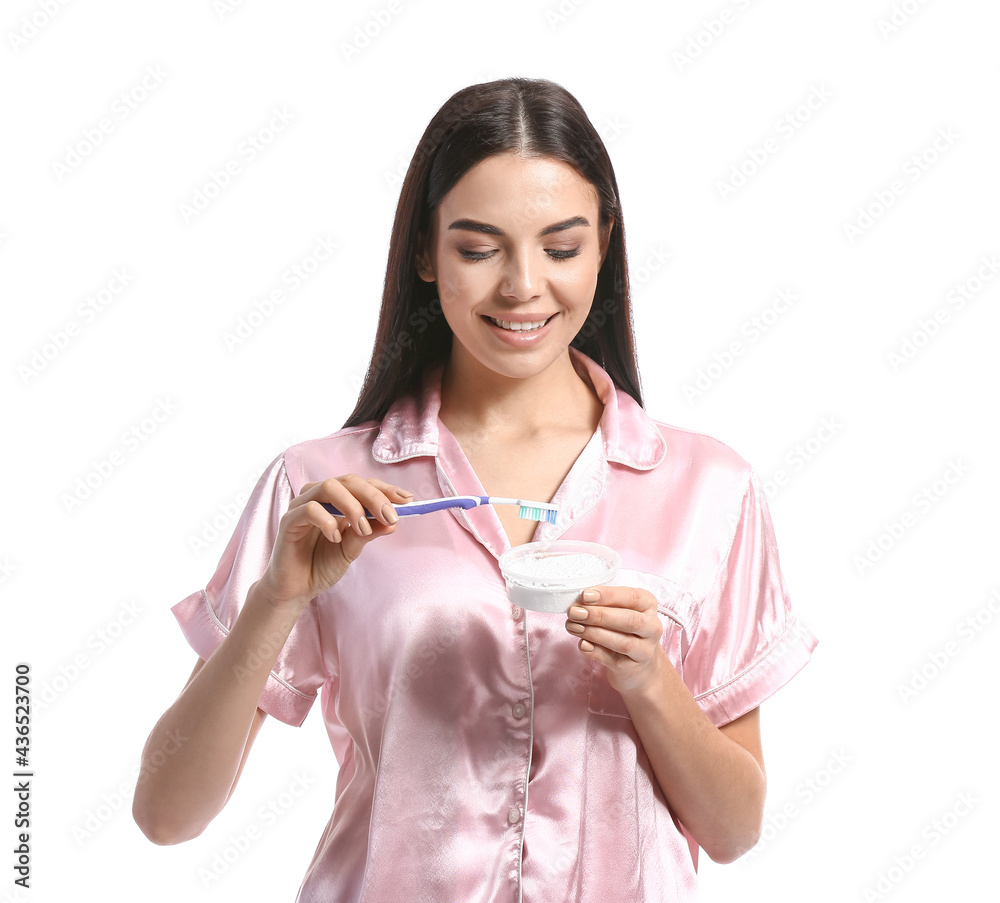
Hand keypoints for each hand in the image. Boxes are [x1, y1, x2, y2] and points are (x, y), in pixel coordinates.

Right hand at [255, 475, 412, 610]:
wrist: (295, 589)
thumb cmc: (321, 564)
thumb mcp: (352, 548)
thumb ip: (369, 532)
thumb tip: (394, 521)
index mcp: (335, 499)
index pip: (362, 484)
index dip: (385, 489)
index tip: (407, 500)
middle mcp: (317, 496)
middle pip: (348, 480)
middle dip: (374, 497)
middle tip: (389, 517)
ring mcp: (301, 506)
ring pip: (329, 487)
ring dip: (352, 506)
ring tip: (362, 529)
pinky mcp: (288, 521)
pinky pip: (309, 510)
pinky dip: (328, 522)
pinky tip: (336, 538)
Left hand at [564, 586, 664, 694]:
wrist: (639, 665)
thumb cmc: (624, 629)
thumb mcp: (620, 610)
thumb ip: (603, 605)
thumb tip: (578, 603)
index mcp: (648, 605)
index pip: (632, 597)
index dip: (608, 595)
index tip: (585, 595)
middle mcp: (652, 627)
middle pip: (629, 620)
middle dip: (599, 615)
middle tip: (574, 612)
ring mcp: (644, 650)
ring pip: (622, 642)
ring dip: (594, 633)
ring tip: (573, 626)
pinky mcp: (632, 668)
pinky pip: (613, 660)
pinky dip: (595, 651)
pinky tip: (582, 644)